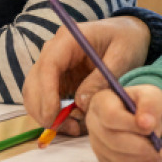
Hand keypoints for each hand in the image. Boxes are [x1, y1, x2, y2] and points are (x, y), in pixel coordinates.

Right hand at [22, 16, 151, 132]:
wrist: (128, 34)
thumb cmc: (127, 41)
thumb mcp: (122, 58)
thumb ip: (102, 79)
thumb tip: (81, 103)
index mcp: (68, 39)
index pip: (48, 66)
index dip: (46, 93)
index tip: (53, 116)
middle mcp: (54, 50)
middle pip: (34, 82)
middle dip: (44, 110)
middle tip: (69, 128)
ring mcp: (53, 65)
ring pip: (35, 94)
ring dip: (47, 115)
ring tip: (74, 128)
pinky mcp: (57, 78)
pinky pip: (45, 99)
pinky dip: (53, 115)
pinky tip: (73, 123)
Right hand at [85, 83, 161, 161]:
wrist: (140, 118)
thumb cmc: (143, 104)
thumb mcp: (151, 96)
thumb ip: (150, 105)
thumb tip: (147, 124)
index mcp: (101, 101)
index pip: (110, 116)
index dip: (132, 125)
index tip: (150, 128)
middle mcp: (93, 123)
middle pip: (113, 140)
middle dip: (140, 145)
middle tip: (159, 146)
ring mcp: (96, 143)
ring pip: (118, 157)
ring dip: (142, 157)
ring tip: (157, 149)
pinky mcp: (104, 160)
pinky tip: (149, 156)